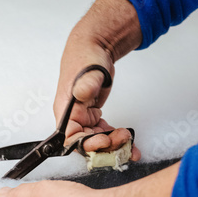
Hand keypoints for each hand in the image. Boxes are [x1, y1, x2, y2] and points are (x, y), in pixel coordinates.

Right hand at [53, 0, 141, 158]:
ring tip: (131, 148)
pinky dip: (115, 138)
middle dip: (105, 147)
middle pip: (85, 143)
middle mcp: (73, 118)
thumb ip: (85, 85)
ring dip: (113, 147)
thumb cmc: (85, 57)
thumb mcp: (87, 70)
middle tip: (124, 143)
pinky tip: (128, 140)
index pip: (71, 137)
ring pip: (95, 141)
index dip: (87, 144)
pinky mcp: (93, 117)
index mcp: (66, 111)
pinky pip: (102, 133)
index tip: (104, 141)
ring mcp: (83, 118)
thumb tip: (82, 94)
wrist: (94, 48)